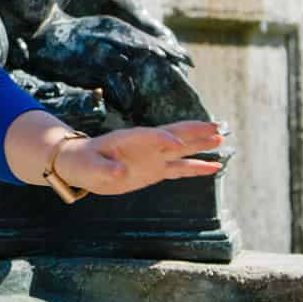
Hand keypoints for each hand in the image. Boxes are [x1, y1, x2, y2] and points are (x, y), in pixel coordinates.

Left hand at [55, 120, 224, 196]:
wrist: (81, 165)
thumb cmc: (82, 163)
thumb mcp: (89, 167)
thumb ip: (105, 169)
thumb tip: (121, 173)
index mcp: (129, 140)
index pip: (151, 137)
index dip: (164, 140)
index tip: (179, 146)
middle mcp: (145, 146)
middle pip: (174, 135)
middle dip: (194, 132)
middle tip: (216, 128)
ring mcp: (153, 157)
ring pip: (182, 149)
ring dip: (200, 144)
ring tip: (221, 139)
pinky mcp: (155, 170)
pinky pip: (180, 168)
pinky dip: (197, 167)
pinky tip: (214, 167)